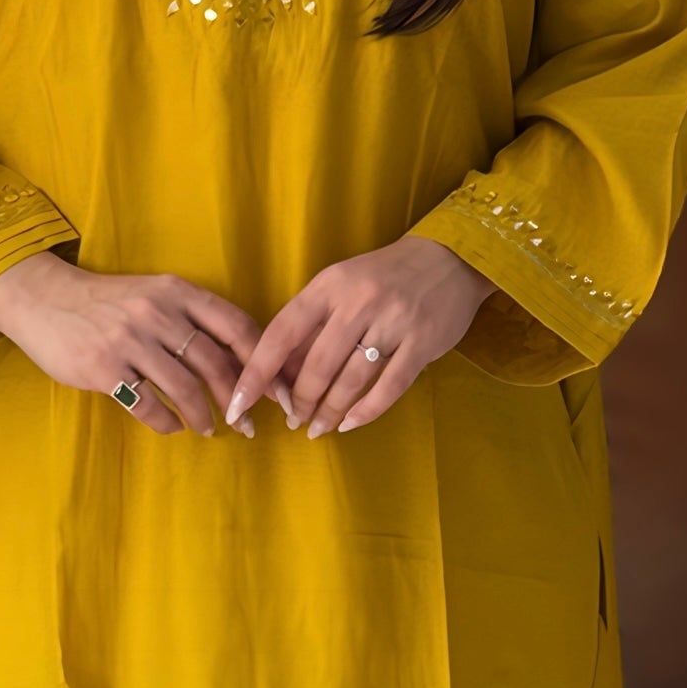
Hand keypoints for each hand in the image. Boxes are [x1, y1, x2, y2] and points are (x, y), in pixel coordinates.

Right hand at [0, 250, 284, 437]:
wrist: (45, 299)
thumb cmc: (108, 301)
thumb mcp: (154, 294)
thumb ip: (191, 319)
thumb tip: (240, 360)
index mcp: (178, 292)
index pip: (236, 327)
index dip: (263, 363)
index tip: (280, 391)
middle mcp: (159, 313)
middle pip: (216, 364)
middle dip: (239, 401)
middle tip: (249, 425)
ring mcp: (130, 340)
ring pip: (186, 389)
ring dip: (204, 417)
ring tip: (209, 429)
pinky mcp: (104, 368)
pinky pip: (148, 405)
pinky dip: (166, 422)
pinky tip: (172, 427)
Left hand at [224, 237, 497, 438]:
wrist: (449, 259)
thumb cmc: (382, 277)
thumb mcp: (340, 287)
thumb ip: (311, 325)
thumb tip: (278, 374)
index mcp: (329, 285)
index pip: (281, 332)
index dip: (257, 372)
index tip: (238, 403)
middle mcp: (358, 301)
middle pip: (316, 364)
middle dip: (300, 401)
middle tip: (293, 421)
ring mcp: (392, 322)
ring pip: (349, 380)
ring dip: (329, 411)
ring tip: (317, 428)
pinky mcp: (422, 343)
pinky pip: (388, 387)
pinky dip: (365, 411)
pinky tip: (350, 424)